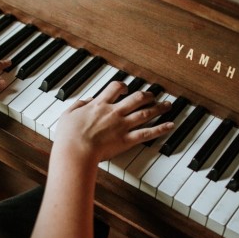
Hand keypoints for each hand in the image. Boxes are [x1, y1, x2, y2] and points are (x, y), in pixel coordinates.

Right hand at [53, 81, 173, 162]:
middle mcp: (114, 112)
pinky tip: (170, 125)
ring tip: (167, 105)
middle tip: (152, 95)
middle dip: (146, 95)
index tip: (125, 89)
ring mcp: (122, 125)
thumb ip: (79, 105)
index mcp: (99, 105)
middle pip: (136, 98)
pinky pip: (147, 133)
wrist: (75, 150)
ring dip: (158, 108)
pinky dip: (160, 129)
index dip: (122, 86)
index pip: (115, 88)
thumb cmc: (68, 135)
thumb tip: (87, 100)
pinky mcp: (127, 140)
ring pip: (145, 113)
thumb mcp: (68, 114)